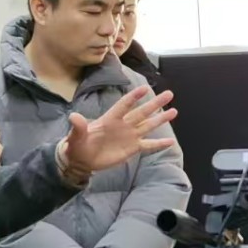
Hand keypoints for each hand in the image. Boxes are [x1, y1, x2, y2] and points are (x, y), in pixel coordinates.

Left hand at [57, 87, 176, 182]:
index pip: (124, 105)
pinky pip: (148, 145)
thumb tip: (73, 116)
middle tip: (169, 93)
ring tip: (174, 111)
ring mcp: (129, 136)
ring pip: (148, 125)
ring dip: (161, 119)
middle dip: (155, 103)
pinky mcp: (132, 148)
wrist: (82, 160)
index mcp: (110, 119)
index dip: (134, 97)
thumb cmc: (77, 145)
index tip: (145, 88)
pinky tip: (171, 142)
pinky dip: (159, 144)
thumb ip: (78, 127)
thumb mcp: (75, 136)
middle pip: (142, 112)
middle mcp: (123, 125)